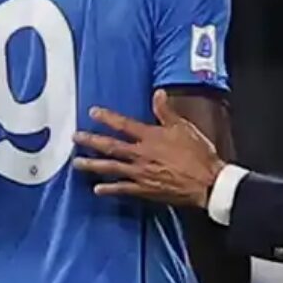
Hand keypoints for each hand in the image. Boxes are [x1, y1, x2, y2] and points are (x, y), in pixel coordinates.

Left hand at [72, 89, 224, 207]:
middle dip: (91, 141)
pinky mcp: (145, 190)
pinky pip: (123, 189)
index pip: (123, 124)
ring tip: (77, 163)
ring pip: (111, 168)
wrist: (206, 181)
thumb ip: (166, 111)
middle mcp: (141, 154)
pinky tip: (97, 189)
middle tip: (75, 137)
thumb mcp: (183, 127)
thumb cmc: (198, 153)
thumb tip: (158, 93)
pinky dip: (109, 189)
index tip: (92, 112)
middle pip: (111, 146)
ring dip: (93, 165)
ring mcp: (140, 173)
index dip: (107, 117)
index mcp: (150, 137)